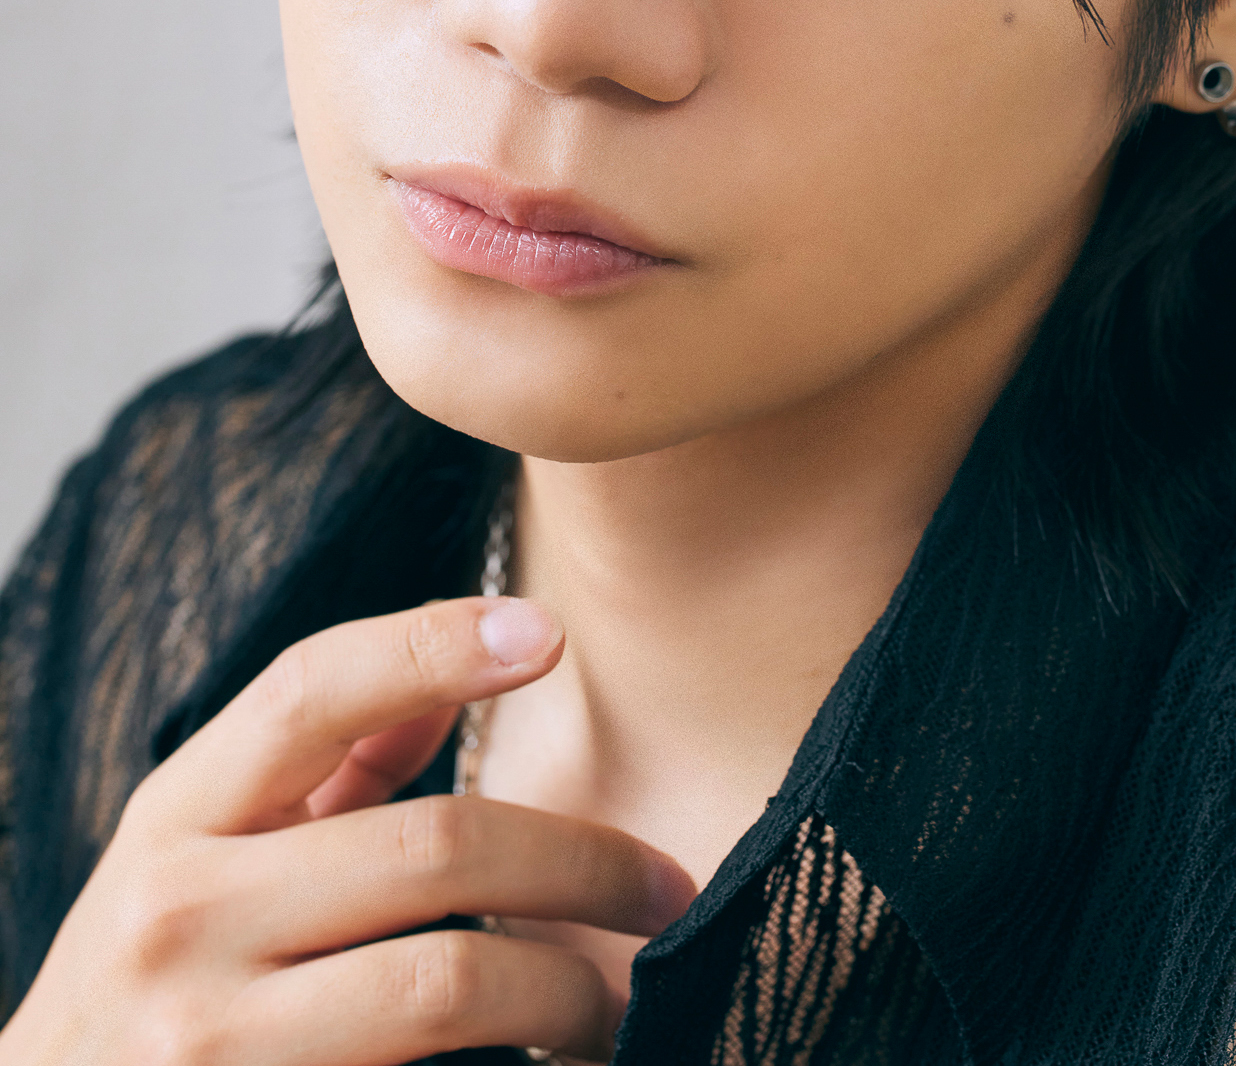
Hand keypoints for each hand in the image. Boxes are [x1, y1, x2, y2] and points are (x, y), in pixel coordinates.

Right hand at [0, 597, 693, 1064]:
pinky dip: (511, 1063)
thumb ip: (321, 763)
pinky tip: (546, 1060)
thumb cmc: (152, 976)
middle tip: (665, 887)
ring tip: (616, 995)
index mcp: (175, 821)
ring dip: (568, 987)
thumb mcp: (200, 850)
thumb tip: (453, 667)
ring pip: (450, 985)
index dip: (432, 647)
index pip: (310, 692)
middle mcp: (181, 923)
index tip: (548, 632)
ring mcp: (212, 1047)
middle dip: (582, 863)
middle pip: (432, 847)